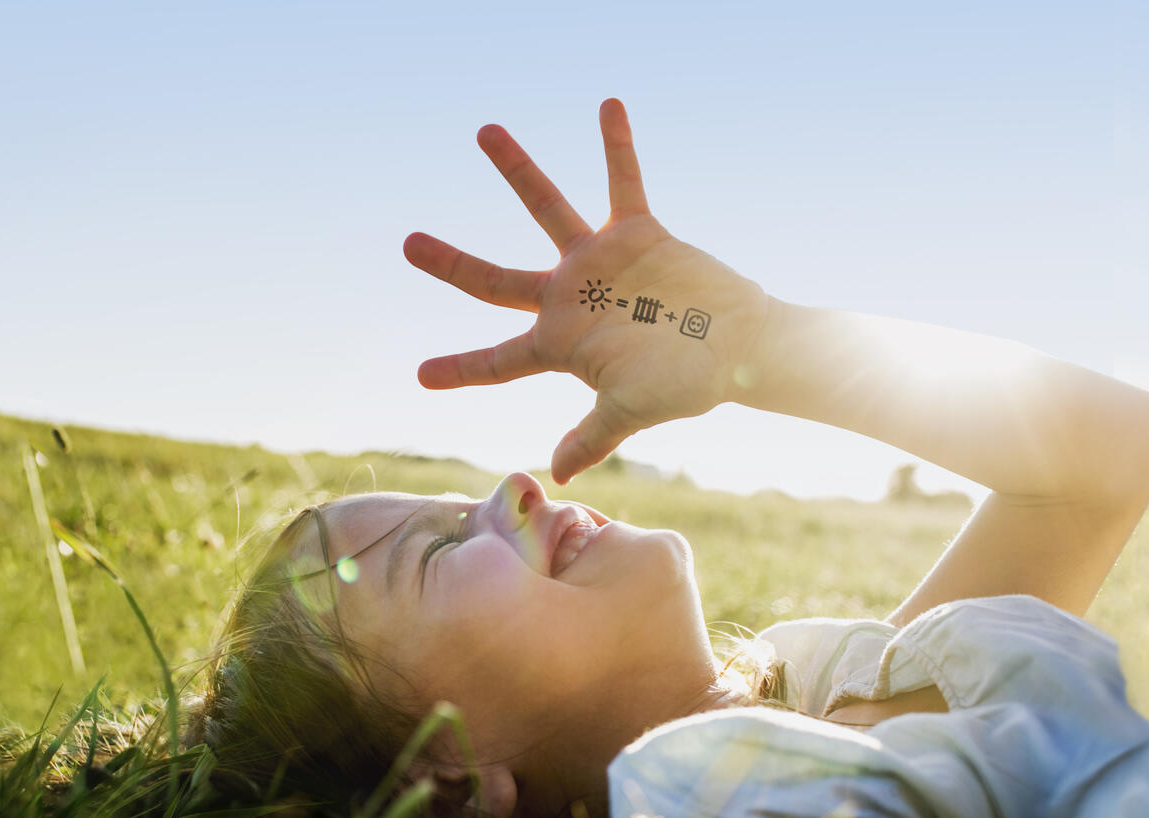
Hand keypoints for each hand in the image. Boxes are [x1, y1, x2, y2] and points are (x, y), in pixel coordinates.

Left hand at [406, 99, 774, 483]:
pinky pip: (623, 181)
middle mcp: (569, 298)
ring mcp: (600, 262)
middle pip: (493, 281)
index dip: (461, 367)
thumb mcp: (633, 412)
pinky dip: (617, 146)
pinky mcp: (638, 234)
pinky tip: (608, 104)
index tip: (420, 375)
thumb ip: (594, 435)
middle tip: (407, 244)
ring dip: (517, 171)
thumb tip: (559, 474)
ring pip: (547, 209)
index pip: (498, 359)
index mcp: (560, 345)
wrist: (742, 349)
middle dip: (451, 263)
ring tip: (484, 131)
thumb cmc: (687, 385)